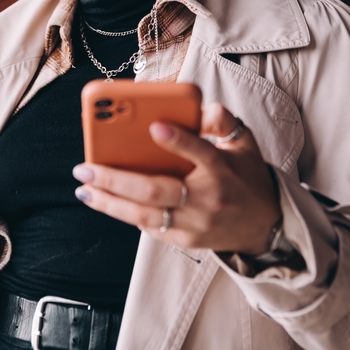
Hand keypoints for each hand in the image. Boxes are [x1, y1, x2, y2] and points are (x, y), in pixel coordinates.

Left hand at [73, 103, 280, 253]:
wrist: (265, 227)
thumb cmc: (246, 177)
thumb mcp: (244, 144)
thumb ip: (222, 122)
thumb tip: (200, 109)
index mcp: (222, 169)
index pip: (201, 152)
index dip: (178, 140)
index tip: (153, 126)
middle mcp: (207, 198)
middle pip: (157, 190)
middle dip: (116, 179)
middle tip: (85, 168)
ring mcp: (195, 223)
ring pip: (145, 215)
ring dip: (109, 202)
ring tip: (84, 188)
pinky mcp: (186, 240)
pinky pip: (149, 227)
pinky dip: (125, 214)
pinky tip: (103, 200)